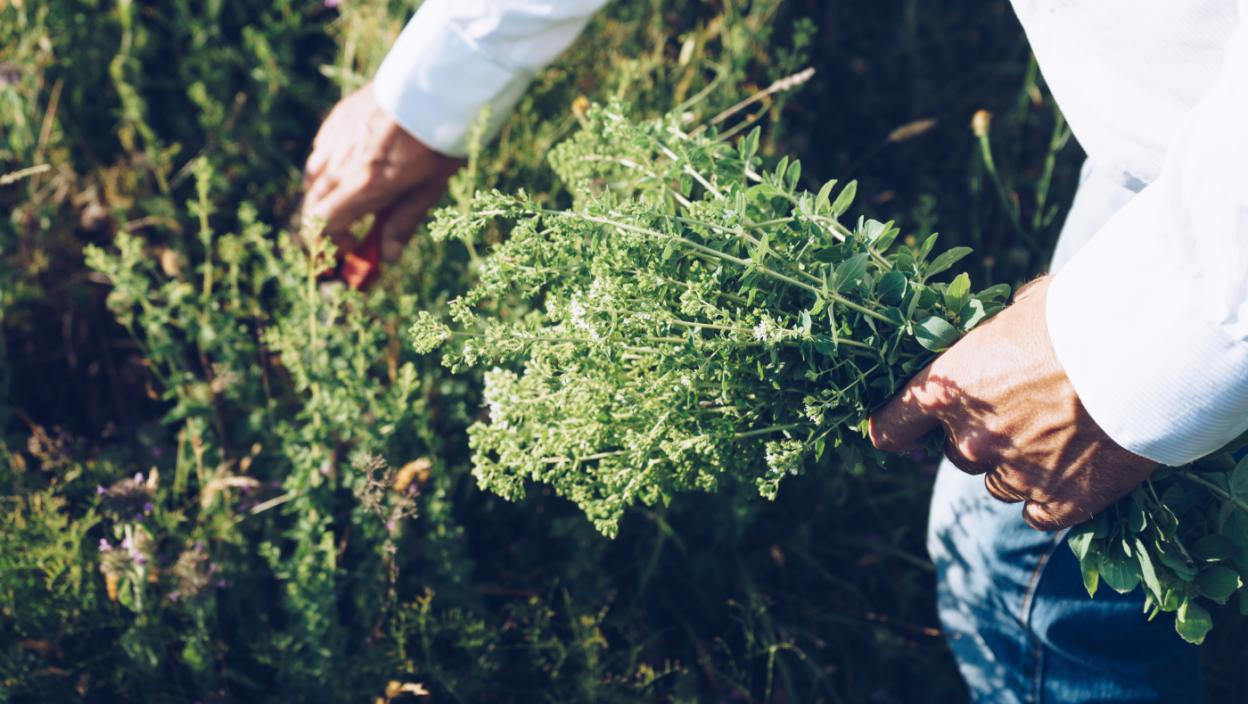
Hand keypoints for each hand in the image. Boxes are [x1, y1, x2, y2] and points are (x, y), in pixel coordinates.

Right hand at [302, 83, 461, 267]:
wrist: (434, 86)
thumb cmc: (437, 141)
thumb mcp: (429, 188)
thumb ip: (403, 222)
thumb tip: (388, 257)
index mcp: (363, 186)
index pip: (321, 225)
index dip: (331, 243)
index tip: (354, 246)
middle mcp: (341, 164)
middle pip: (313, 204)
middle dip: (327, 224)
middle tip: (354, 229)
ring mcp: (335, 139)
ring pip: (312, 177)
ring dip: (326, 195)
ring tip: (354, 195)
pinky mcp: (336, 119)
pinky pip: (320, 151)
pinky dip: (329, 166)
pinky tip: (353, 164)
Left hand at [868, 276, 1156, 529]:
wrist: (1149, 354)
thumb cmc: (1083, 315)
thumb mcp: (1024, 308)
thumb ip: (997, 333)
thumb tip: (1002, 329)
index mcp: (948, 389)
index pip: (893, 426)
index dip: (895, 430)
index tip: (900, 433)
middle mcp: (971, 439)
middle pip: (957, 454)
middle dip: (982, 438)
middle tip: (1025, 413)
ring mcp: (1015, 475)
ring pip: (998, 485)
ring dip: (1018, 468)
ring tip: (1061, 436)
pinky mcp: (1060, 503)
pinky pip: (1037, 514)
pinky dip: (1050, 500)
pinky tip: (1074, 474)